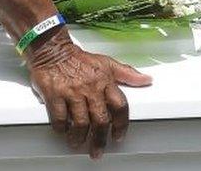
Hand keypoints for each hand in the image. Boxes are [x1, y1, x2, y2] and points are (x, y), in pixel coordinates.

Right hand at [27, 29, 152, 158]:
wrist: (53, 50)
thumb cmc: (80, 59)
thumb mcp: (107, 63)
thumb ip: (127, 73)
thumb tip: (146, 79)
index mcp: (105, 81)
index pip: (120, 106)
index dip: (121, 125)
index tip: (118, 136)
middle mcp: (90, 88)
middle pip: (101, 120)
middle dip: (100, 139)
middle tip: (97, 150)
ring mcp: (72, 92)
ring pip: (81, 123)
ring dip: (79, 137)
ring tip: (77, 142)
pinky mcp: (54, 94)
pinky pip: (59, 118)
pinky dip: (61, 128)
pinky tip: (63, 130)